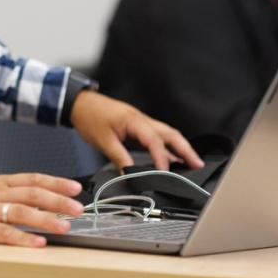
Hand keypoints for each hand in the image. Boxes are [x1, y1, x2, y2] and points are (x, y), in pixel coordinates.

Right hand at [0, 173, 83, 246]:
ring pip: (21, 213)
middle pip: (32, 194)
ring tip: (65, 226)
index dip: (55, 182)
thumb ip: (10, 191)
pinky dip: (22, 239)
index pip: (32, 178)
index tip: (75, 188)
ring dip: (45, 220)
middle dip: (58, 201)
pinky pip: (3, 233)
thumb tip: (39, 197)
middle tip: (78, 208)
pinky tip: (38, 243)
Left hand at [70, 91, 203, 170]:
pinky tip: (172, 157)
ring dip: (179, 147)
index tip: (166, 174)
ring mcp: (141, 121)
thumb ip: (119, 158)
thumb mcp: (103, 141)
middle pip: (170, 134)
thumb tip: (131, 175)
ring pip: (166, 134)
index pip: (154, 141)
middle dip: (186, 149)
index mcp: (134, 121)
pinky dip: (167, 146)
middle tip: (198, 165)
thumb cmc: (89, 117)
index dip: (162, 159)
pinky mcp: (137, 125)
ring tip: (191, 163)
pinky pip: (157, 136)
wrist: (78, 103)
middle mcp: (142, 119)